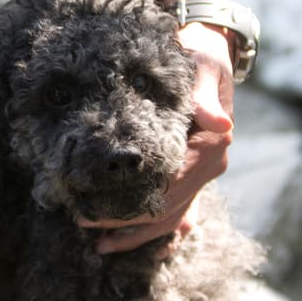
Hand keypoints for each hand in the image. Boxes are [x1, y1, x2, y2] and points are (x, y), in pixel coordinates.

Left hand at [78, 0, 234, 253]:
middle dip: (125, 225)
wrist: (208, 53)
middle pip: (166, 209)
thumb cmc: (199, 56)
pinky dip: (157, 234)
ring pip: (171, 219)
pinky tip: (134, 247)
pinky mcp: (191, 176)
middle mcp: (210, 166)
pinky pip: (178, 214)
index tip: (95, 211)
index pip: (170, 185)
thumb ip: (203, 97)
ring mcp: (202, 175)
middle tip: (83, 225)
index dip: (132, 203)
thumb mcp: (201, 67)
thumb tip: (218, 122)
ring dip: (136, 236)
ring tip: (99, 245)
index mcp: (212, 144)